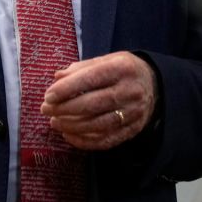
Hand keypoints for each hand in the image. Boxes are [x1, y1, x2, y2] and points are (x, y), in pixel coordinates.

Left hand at [40, 52, 156, 149]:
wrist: (156, 86)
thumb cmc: (123, 70)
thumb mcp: (107, 60)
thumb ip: (81, 68)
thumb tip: (57, 77)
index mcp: (122, 68)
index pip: (91, 78)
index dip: (68, 88)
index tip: (48, 95)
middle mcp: (130, 91)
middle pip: (93, 104)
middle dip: (65, 108)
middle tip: (46, 109)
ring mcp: (133, 113)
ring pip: (98, 124)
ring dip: (72, 126)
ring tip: (54, 122)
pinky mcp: (133, 130)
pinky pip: (106, 140)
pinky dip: (84, 141)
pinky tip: (69, 135)